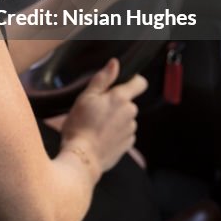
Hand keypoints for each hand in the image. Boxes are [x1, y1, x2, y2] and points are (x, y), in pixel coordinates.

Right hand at [61, 58, 146, 174]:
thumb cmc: (80, 125)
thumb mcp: (86, 97)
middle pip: (128, 102)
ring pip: (125, 118)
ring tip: (96, 125)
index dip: (132, 80)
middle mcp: (130, 113)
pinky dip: (115, 133)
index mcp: (121, 98)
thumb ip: (102, 79)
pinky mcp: (127, 145)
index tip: (120, 84)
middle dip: (116, 103)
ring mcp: (130, 130)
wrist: (82, 157)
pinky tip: (100, 136)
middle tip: (96, 109)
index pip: (140, 83)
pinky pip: (124, 133)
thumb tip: (115, 64)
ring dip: (115, 119)